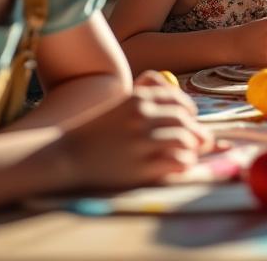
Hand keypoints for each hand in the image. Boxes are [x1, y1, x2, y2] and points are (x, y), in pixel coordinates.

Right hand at [60, 74, 210, 188]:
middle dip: (196, 131)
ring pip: (186, 139)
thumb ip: (147, 103)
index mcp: (137, 99)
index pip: (178, 100)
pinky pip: (179, 162)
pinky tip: (178, 166)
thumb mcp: (119, 107)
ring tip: (189, 153)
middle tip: (201, 141)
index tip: (189, 119)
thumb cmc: (94, 133)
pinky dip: (184, 163)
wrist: (65, 155)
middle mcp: (142, 116)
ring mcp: (143, 141)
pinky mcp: (143, 166)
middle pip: (185, 120)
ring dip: (192, 147)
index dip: (189, 110)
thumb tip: (184, 110)